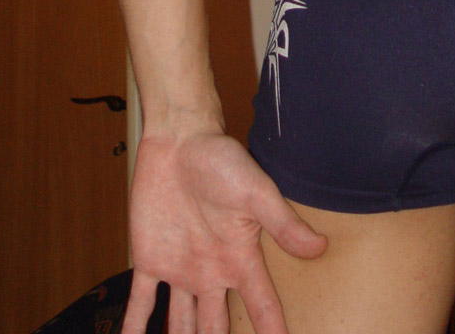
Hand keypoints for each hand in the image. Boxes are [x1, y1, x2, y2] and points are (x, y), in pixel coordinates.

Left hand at [120, 125, 327, 333]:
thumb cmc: (222, 160)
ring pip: (182, 326)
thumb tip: (320, 248)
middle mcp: (213, 273)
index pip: (262, 307)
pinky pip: (141, 304)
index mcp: (241, 259)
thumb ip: (282, 223)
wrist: (179, 140)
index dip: (273, 333)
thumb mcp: (256, 191)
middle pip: (219, 328)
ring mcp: (180, 271)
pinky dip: (134, 328)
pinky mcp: (150, 261)